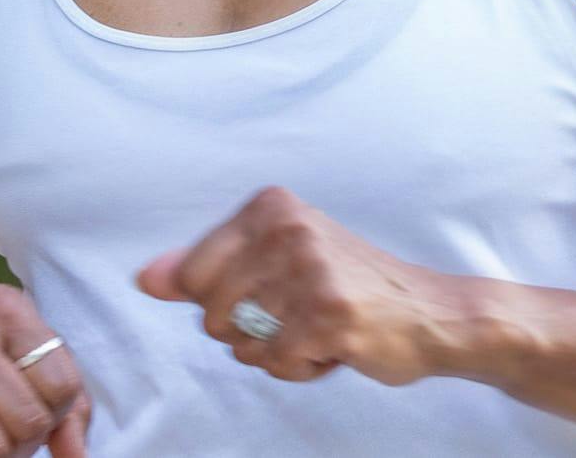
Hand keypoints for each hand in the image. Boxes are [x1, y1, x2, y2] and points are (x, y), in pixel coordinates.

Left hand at [133, 184, 462, 387]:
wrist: (430, 311)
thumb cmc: (345, 285)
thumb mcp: (275, 259)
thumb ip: (206, 266)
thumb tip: (146, 277)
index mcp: (270, 207)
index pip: (193, 273)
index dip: (222, 301)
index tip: (270, 288)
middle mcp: (288, 228)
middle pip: (212, 314)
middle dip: (249, 330)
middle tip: (299, 311)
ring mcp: (310, 270)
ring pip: (243, 344)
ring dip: (276, 350)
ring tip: (317, 326)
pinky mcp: (329, 314)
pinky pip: (276, 363)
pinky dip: (300, 367)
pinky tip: (333, 344)